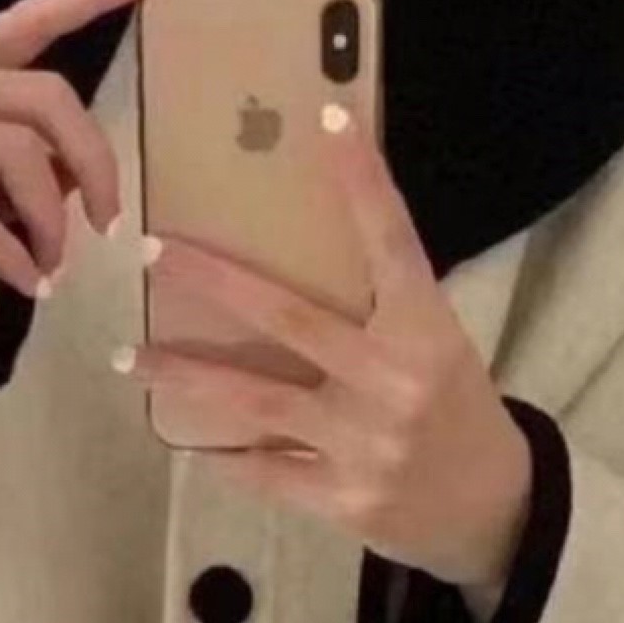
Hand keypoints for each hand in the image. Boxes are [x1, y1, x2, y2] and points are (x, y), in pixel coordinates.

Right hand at [0, 0, 164, 325]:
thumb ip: (7, 146)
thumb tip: (64, 189)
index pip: (33, 18)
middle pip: (48, 100)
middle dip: (92, 162)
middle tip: (107, 222)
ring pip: (21, 158)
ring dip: (51, 223)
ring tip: (55, 267)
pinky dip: (15, 256)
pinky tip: (32, 286)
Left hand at [120, 105, 533, 592]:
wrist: (493, 507)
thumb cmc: (453, 408)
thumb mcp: (436, 343)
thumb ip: (381, 306)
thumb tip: (296, 249)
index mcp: (425, 328)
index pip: (390, 239)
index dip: (360, 178)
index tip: (326, 114)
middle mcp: (394, 380)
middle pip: (288, 318)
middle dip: (214, 281)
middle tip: (154, 250)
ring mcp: (365, 443)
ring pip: (255, 398)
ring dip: (185, 375)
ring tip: (130, 358)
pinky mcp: (343, 497)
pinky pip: (265, 467)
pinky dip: (225, 453)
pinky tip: (187, 437)